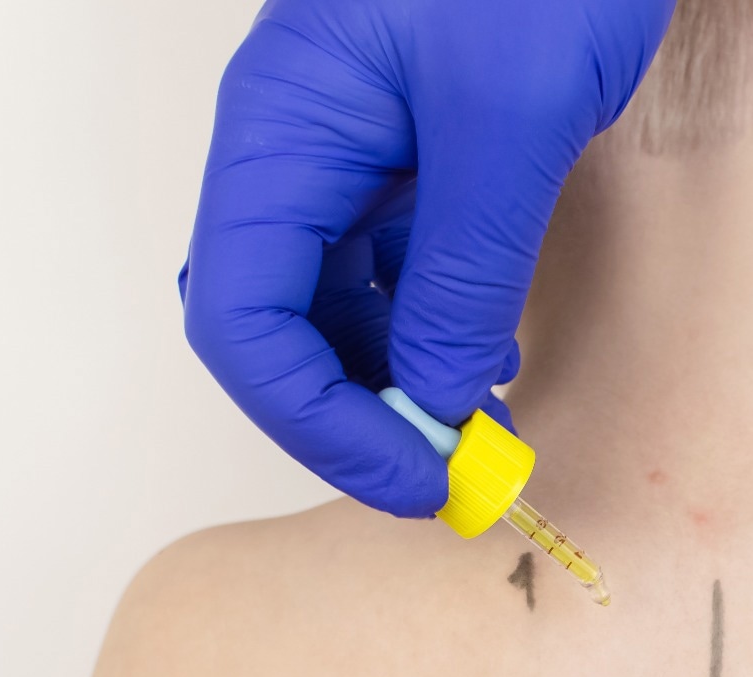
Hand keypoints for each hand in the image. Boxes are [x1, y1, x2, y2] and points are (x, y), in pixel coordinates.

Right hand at [179, 0, 674, 514]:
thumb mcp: (509, 122)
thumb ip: (463, 270)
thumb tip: (440, 399)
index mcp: (282, 128)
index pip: (243, 321)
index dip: (315, 419)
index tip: (412, 477)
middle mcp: (299, 141)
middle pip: (277, 321)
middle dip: (351, 410)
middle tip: (449, 476)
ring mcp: (355, 141)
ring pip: (334, 299)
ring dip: (393, 376)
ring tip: (480, 427)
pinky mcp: (417, 142)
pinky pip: (392, 260)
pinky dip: (430, 321)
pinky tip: (490, 352)